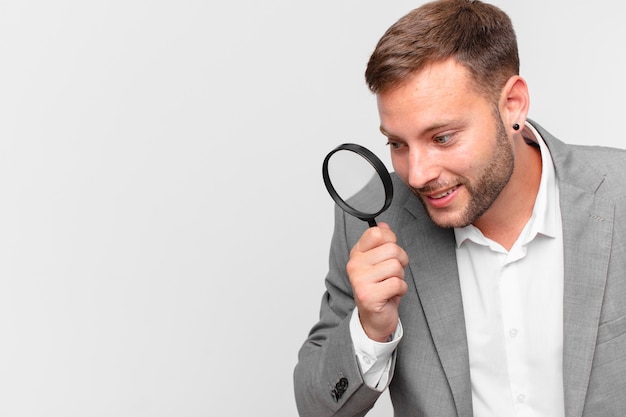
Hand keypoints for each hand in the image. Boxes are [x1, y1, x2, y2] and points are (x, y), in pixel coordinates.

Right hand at [347, 222, 408, 341]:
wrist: (374, 318)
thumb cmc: (378, 288)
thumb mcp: (377, 262)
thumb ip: (380, 243)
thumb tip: (384, 225)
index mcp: (357, 253)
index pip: (376, 233)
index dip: (391, 239)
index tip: (390, 251)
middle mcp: (355, 265)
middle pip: (392, 249)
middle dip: (401, 261)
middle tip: (393, 273)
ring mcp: (360, 280)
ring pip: (396, 266)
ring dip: (400, 277)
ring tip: (390, 284)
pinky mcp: (369, 296)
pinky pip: (397, 283)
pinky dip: (401, 290)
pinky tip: (391, 294)